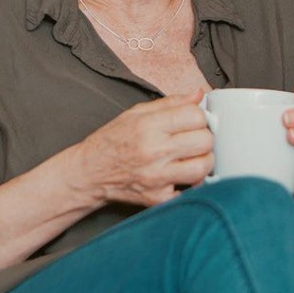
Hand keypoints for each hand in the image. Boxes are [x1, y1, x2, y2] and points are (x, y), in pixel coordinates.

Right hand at [63, 92, 213, 207]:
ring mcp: (157, 177)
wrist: (89, 172)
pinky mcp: (158, 198)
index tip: (194, 121)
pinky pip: (190, 190)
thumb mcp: (136, 113)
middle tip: (194, 139)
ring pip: (203, 167)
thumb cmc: (112, 141)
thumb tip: (199, 94)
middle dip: (204, 138)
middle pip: (205, 141)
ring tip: (192, 157)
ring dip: (203, 161)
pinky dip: (191, 183)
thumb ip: (171, 103)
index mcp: (149, 126)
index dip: (199, 117)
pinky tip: (181, 175)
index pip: (195, 116)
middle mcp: (154, 151)